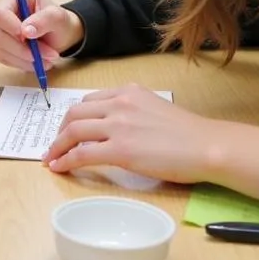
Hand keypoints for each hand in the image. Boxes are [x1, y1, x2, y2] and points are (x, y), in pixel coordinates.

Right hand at [0, 0, 83, 69]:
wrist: (61, 36)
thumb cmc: (59, 22)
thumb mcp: (58, 17)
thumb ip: (44, 20)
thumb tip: (25, 31)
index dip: (9, 26)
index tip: (26, 37)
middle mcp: (3, 15)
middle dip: (23, 48)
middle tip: (48, 54)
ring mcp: (0, 32)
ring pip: (1, 50)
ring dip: (26, 59)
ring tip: (48, 59)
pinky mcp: (1, 48)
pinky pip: (6, 59)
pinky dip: (23, 64)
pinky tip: (38, 62)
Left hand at [43, 84, 258, 196]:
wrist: (206, 146)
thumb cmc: (189, 133)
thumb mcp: (155, 108)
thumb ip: (133, 112)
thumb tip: (118, 128)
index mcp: (128, 91)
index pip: (90, 100)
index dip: (74, 116)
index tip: (68, 129)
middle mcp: (119, 102)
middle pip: (75, 113)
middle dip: (60, 130)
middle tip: (56, 144)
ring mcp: (118, 125)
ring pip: (73, 131)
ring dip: (57, 146)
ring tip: (52, 158)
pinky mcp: (119, 150)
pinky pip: (82, 154)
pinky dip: (65, 160)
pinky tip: (59, 168)